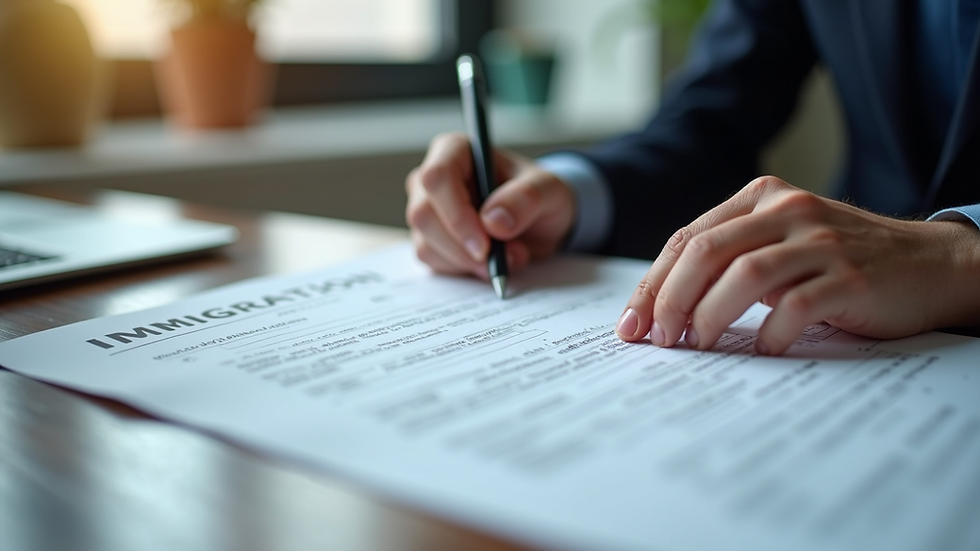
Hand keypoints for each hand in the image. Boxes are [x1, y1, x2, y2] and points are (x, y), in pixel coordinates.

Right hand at [405, 132, 575, 278]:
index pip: (438, 177)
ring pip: (426, 244)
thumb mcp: (549, 191)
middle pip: (423, 215)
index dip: (457, 215)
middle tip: (504, 258)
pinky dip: (465, 269)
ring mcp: (426, 210)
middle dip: (463, 247)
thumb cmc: (538, 195)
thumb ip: (526, 199)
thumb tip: (493, 221)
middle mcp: (433, 179)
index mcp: (456, 151)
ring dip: (468, 262)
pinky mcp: (428, 239)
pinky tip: (490, 261)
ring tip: (509, 255)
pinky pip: (433, 261)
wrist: (539, 223)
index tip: (485, 245)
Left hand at [616, 176, 979, 354]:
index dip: (653, 283)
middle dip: (669, 300)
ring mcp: (820, 241)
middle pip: (704, 252)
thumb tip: (662, 309)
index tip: (632, 324)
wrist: (931, 263)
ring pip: (744, 274)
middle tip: (657, 340)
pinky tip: (761, 350)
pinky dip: (770, 333)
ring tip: (696, 347)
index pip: (687, 238)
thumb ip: (731, 259)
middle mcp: (787, 211)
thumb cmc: (841, 262)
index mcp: (761, 200)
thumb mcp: (782, 245)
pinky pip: (796, 306)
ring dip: (709, 316)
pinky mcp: (851, 275)